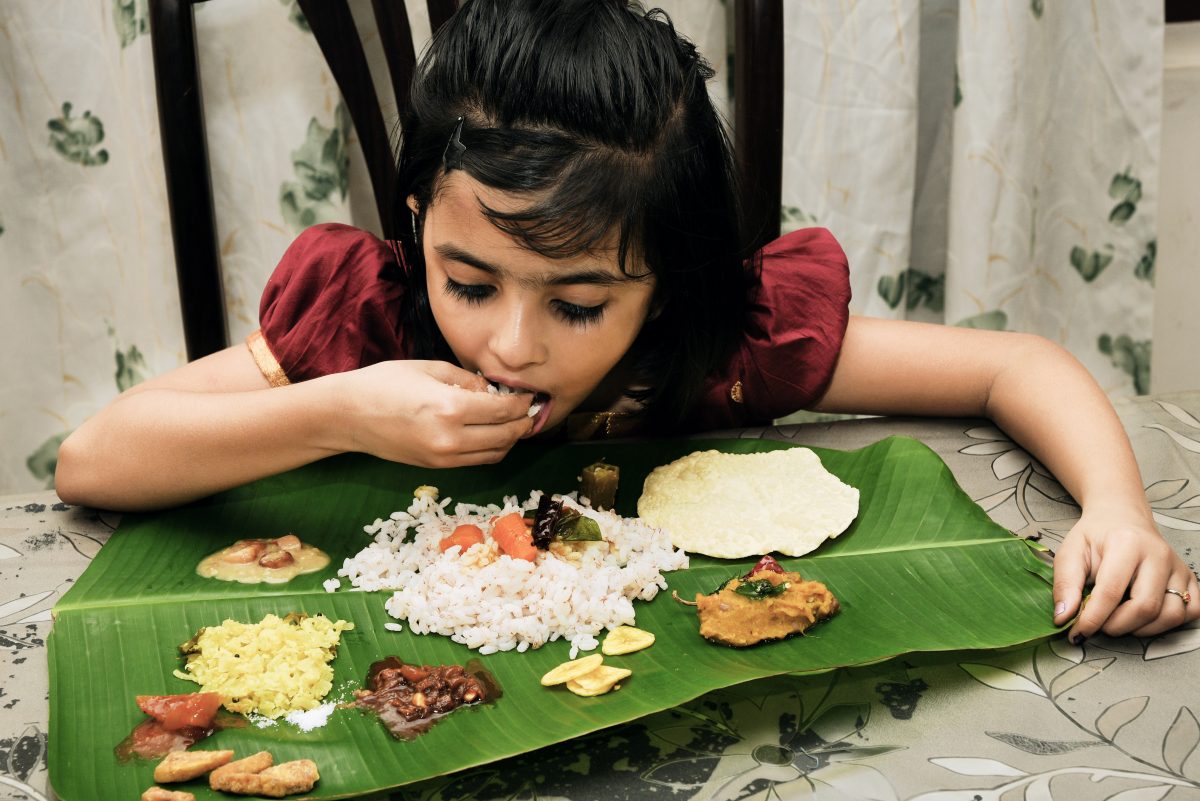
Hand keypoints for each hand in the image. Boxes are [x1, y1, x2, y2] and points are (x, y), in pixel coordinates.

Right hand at [333, 360, 533, 467]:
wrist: (348, 416)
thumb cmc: (384, 383)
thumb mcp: (430, 369)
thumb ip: (467, 380)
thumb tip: (494, 391)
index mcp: (450, 408)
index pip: (503, 411)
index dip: (522, 404)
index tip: (529, 395)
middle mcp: (451, 438)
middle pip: (505, 436)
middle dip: (523, 423)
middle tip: (530, 410)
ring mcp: (443, 457)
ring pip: (495, 454)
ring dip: (511, 440)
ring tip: (514, 423)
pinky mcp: (436, 466)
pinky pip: (476, 461)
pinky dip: (492, 449)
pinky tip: (492, 434)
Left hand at [1053, 505, 1199, 639]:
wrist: (1121, 517)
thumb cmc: (1094, 536)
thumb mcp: (1070, 553)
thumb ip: (1065, 584)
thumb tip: (1063, 618)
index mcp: (1126, 543)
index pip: (1111, 593)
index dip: (1092, 620)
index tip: (1077, 634)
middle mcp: (1158, 555)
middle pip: (1145, 608)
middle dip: (1117, 626)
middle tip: (1099, 625)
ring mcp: (1178, 567)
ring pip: (1171, 615)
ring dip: (1142, 629)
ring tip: (1119, 620)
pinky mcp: (1190, 578)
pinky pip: (1191, 612)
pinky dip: (1169, 623)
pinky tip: (1145, 617)